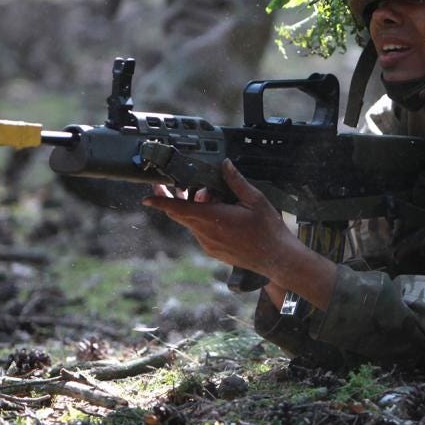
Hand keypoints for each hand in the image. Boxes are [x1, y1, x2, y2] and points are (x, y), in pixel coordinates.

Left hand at [143, 160, 291, 282]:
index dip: (160, 202)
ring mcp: (208, 244)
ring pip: (191, 223)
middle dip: (174, 199)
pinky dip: (202, 221)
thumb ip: (236, 181)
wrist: (277, 259)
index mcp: (212, 218)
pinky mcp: (213, 251)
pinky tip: (219, 214)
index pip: (178, 208)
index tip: (147, 198)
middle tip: (172, 185)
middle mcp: (205, 233)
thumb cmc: (268, 230)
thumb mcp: (255, 200)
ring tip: (212, 197)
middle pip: (180, 215)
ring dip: (194, 209)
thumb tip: (224, 164)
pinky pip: (200, 233)